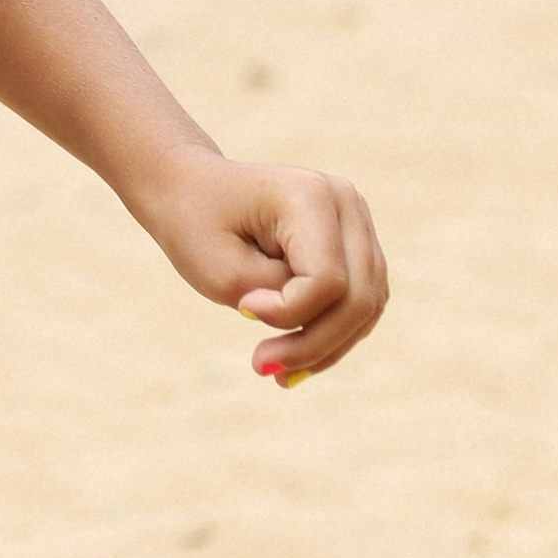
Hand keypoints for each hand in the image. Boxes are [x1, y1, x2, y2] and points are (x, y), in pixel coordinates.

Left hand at [131, 151, 387, 386]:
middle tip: (264, 367)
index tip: (243, 309)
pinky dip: (331, 334)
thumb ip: (280, 306)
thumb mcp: (223, 273)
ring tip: (276, 368)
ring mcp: (356, 221)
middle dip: (314, 345)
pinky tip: (294, 355)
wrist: (191, 189)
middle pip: (358, 298)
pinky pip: (360, 302)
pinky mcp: (355, 244)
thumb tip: (328, 330)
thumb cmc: (197, 224)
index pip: (327, 280)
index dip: (289, 312)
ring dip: (326, 347)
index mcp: (311, 194)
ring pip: (366, 305)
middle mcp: (345, 202)